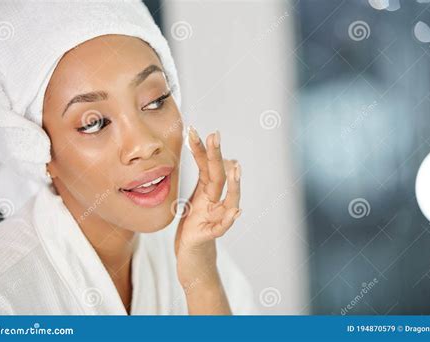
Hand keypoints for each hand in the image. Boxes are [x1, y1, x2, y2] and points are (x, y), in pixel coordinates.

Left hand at [174, 126, 241, 286]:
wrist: (192, 257)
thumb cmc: (194, 227)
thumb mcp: (196, 200)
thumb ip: (205, 180)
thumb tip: (225, 159)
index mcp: (206, 192)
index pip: (204, 166)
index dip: (199, 149)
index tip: (192, 129)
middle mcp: (214, 202)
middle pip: (218, 177)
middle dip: (216, 156)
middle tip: (216, 135)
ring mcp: (214, 218)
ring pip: (228, 201)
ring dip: (233, 185)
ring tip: (236, 169)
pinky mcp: (209, 236)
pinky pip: (221, 228)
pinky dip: (229, 220)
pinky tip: (237, 211)